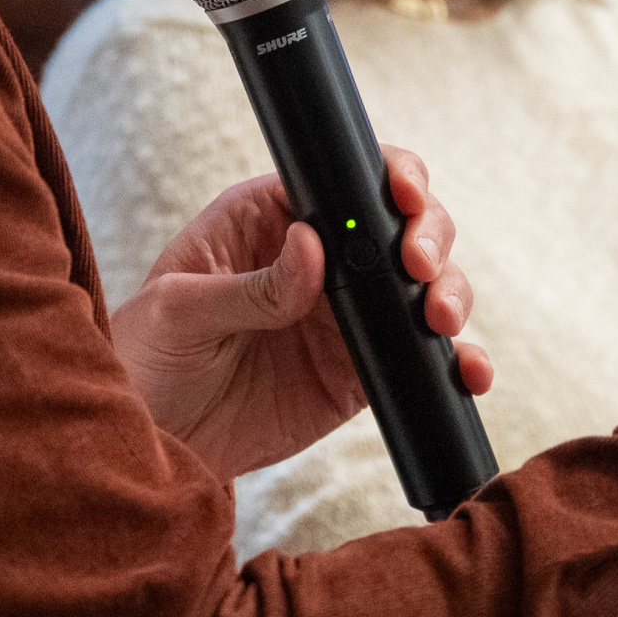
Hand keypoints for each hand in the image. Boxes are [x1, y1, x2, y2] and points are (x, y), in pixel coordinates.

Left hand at [110, 146, 484, 481]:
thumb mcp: (182, 311)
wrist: (152, 440)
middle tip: (418, 265)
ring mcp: (345, 314)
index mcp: (271, 218)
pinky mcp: (361, 370)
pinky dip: (455, 361)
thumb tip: (312, 245)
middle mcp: (320, 259)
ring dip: (448, 293)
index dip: (388, 176)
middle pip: (401, 225)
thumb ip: (250, 285)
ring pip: (423, 286)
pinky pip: (420, 357)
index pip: (344, 178)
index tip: (403, 194)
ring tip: (438, 319)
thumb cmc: (148, 354)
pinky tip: (469, 370)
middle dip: (428, 234)